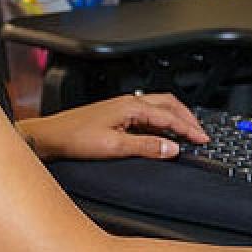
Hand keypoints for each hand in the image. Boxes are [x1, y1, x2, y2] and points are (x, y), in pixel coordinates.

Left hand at [17, 93, 208, 161]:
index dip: (188, 129)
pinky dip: (162, 122)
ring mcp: (122, 107)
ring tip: (187, 132)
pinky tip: (163, 134)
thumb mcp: (114, 147)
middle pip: (168, 104)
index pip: (169, 116)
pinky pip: (148, 113)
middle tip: (200, 134)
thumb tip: (171, 148)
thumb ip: (145, 147)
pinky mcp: (116, 114)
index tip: (202, 139)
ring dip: (176, 117)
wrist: (50, 137)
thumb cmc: (74, 138)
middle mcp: (128, 102)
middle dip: (187, 117)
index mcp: (131, 107)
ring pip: (159, 106)